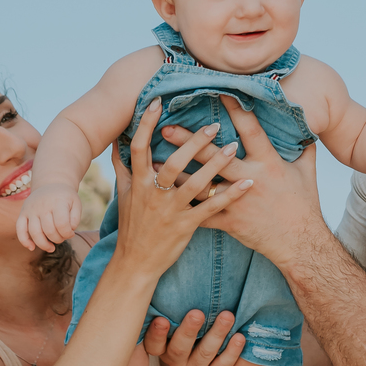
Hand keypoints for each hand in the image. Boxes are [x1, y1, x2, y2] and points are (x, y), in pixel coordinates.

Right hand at [16, 185, 81, 251]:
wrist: (51, 184)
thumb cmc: (65, 198)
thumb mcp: (76, 203)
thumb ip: (75, 218)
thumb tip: (69, 231)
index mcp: (57, 202)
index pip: (62, 224)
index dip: (68, 233)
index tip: (71, 233)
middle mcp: (42, 205)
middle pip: (49, 230)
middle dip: (58, 239)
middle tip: (62, 237)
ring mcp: (31, 209)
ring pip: (34, 232)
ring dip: (44, 244)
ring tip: (51, 248)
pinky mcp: (23, 213)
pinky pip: (19, 229)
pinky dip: (24, 240)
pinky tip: (32, 247)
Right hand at [111, 100, 252, 283]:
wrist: (135, 263)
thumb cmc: (132, 225)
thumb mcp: (124, 194)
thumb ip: (122, 165)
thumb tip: (118, 139)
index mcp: (138, 182)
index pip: (139, 147)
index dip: (146, 124)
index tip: (158, 102)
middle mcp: (153, 194)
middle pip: (172, 162)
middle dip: (193, 143)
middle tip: (214, 124)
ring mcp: (170, 211)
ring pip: (194, 183)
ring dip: (215, 164)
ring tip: (234, 146)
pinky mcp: (185, 226)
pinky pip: (211, 208)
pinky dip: (230, 195)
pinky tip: (248, 183)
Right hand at [144, 309, 245, 365]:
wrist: (213, 357)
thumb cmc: (192, 327)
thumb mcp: (178, 321)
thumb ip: (173, 309)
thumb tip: (171, 277)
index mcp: (163, 347)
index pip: (154, 344)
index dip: (157, 334)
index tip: (161, 320)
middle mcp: (176, 361)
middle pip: (179, 348)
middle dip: (188, 330)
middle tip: (197, 313)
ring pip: (204, 353)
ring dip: (216, 334)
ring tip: (227, 316)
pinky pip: (223, 365)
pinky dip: (232, 351)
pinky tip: (239, 337)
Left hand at [161, 96, 324, 269]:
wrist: (300, 244)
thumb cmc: (304, 205)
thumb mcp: (306, 172)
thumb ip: (303, 148)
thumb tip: (305, 127)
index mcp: (269, 163)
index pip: (250, 130)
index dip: (236, 110)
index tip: (220, 92)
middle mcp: (250, 179)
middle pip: (215, 156)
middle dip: (190, 142)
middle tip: (167, 128)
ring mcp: (237, 202)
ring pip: (201, 185)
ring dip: (177, 173)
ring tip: (154, 162)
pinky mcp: (229, 222)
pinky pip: (202, 213)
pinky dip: (182, 205)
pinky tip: (164, 197)